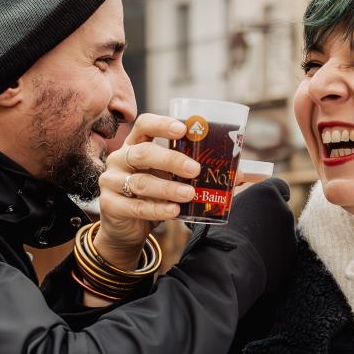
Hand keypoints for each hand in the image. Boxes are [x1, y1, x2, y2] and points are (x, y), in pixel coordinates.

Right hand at [95, 113, 200, 263]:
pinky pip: (135, 206)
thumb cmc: (155, 196)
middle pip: (143, 152)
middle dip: (171, 159)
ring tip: (189, 194)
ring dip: (168, 188)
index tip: (182, 129)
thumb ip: (200, 174)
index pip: (144, 125)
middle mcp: (120, 158)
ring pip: (141, 182)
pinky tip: (174, 211)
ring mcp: (111, 181)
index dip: (162, 124)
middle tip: (195, 170)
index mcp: (136, 144)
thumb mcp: (173, 180)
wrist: (128, 229)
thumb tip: (243, 174)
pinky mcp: (109, 205)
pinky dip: (157, 209)